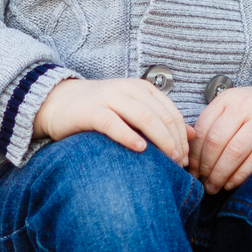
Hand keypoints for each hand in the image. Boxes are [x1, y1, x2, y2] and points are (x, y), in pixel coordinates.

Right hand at [32, 76, 189, 164]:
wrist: (58, 102)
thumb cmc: (99, 110)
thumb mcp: (133, 109)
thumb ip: (161, 118)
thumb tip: (192, 134)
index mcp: (141, 88)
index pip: (171, 112)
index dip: (181, 136)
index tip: (186, 157)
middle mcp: (127, 89)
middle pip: (161, 116)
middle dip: (174, 141)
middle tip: (179, 163)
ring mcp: (109, 98)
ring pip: (144, 117)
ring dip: (160, 141)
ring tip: (167, 160)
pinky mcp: (91, 111)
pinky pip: (114, 124)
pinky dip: (129, 137)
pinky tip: (140, 149)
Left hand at [192, 80, 251, 191]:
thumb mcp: (235, 107)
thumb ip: (215, 125)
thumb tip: (190, 159)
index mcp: (228, 98)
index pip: (203, 128)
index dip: (194, 153)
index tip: (190, 170)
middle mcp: (244, 105)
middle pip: (216, 141)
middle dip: (206, 167)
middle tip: (202, 183)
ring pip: (234, 151)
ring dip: (220, 174)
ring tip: (214, 187)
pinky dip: (241, 175)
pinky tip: (232, 184)